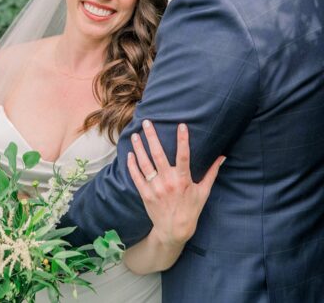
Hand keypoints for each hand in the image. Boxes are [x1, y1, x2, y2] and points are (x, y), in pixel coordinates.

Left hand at [127, 120, 224, 246]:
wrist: (174, 230)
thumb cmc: (191, 209)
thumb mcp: (203, 191)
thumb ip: (211, 172)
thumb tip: (222, 157)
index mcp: (183, 179)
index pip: (184, 155)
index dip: (183, 140)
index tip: (181, 125)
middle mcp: (168, 182)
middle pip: (158, 155)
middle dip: (152, 137)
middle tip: (147, 122)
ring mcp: (155, 188)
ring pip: (145, 163)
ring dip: (139, 148)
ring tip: (135, 135)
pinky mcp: (145, 194)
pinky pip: (136, 176)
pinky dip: (132, 165)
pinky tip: (130, 154)